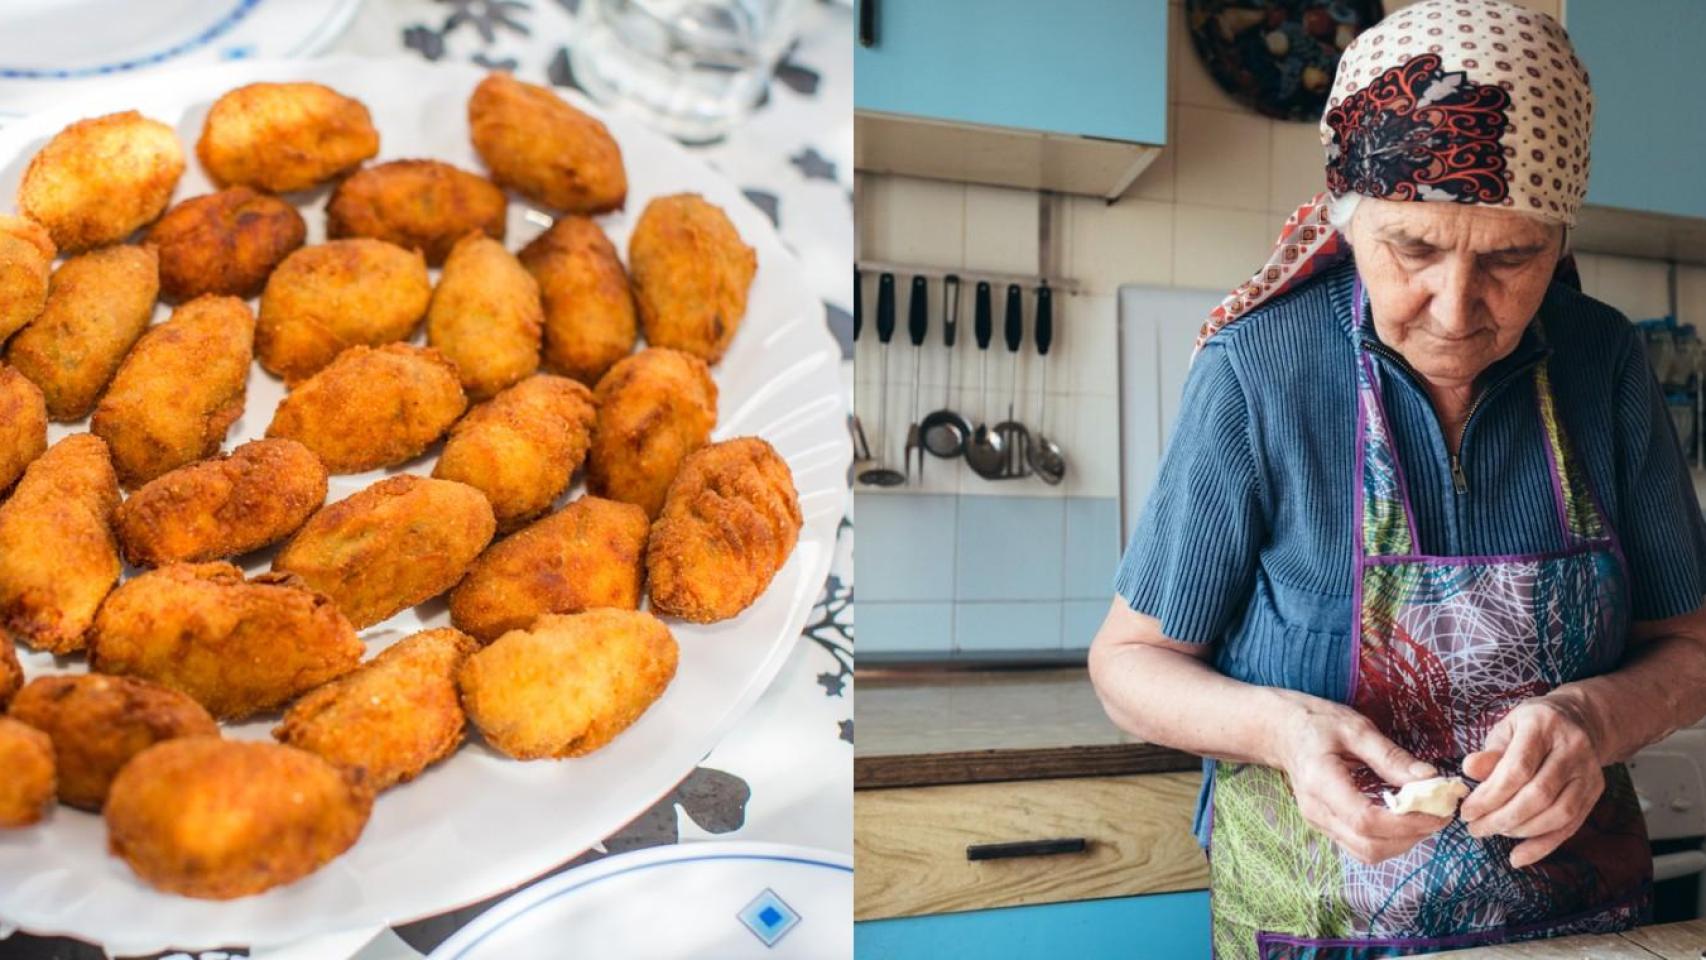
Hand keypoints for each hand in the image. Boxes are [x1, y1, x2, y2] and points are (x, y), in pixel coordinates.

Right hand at [1272, 694, 1450, 864]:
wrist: (1280, 732)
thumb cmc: (1316, 723)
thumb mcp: (1354, 728)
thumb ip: (1390, 756)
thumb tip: (1430, 779)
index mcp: (1320, 782)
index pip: (1366, 821)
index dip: (1408, 822)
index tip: (1438, 809)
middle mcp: (1317, 812)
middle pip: (1369, 847)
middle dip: (1411, 836)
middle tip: (1438, 814)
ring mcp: (1320, 823)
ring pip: (1367, 853)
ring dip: (1403, 842)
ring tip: (1424, 816)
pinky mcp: (1327, 827)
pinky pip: (1362, 846)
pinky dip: (1389, 839)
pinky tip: (1403, 817)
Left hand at [1459, 695, 1606, 868]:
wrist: (1578, 720)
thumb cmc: (1531, 727)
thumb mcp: (1506, 729)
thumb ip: (1490, 753)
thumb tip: (1469, 770)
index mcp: (1542, 726)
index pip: (1518, 768)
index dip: (1491, 795)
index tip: (1467, 811)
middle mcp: (1572, 748)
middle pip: (1539, 794)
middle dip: (1503, 817)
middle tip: (1475, 828)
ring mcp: (1588, 771)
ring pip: (1559, 814)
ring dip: (1521, 832)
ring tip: (1493, 832)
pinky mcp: (1595, 791)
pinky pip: (1571, 826)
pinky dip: (1543, 846)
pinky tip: (1518, 856)